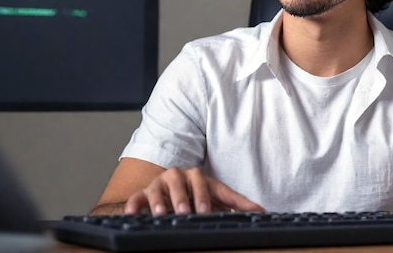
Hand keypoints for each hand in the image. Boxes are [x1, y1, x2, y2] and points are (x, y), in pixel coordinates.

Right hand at [124, 167, 264, 214]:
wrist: (170, 193)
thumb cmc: (197, 196)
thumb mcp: (217, 199)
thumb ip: (237, 204)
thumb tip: (261, 211)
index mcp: (199, 178)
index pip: (205, 185)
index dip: (205, 197)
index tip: (207, 211)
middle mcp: (179, 177)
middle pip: (181, 182)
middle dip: (183, 197)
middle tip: (185, 212)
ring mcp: (160, 183)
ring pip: (158, 187)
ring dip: (159, 200)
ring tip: (161, 214)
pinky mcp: (144, 193)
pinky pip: (137, 197)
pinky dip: (133, 204)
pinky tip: (132, 214)